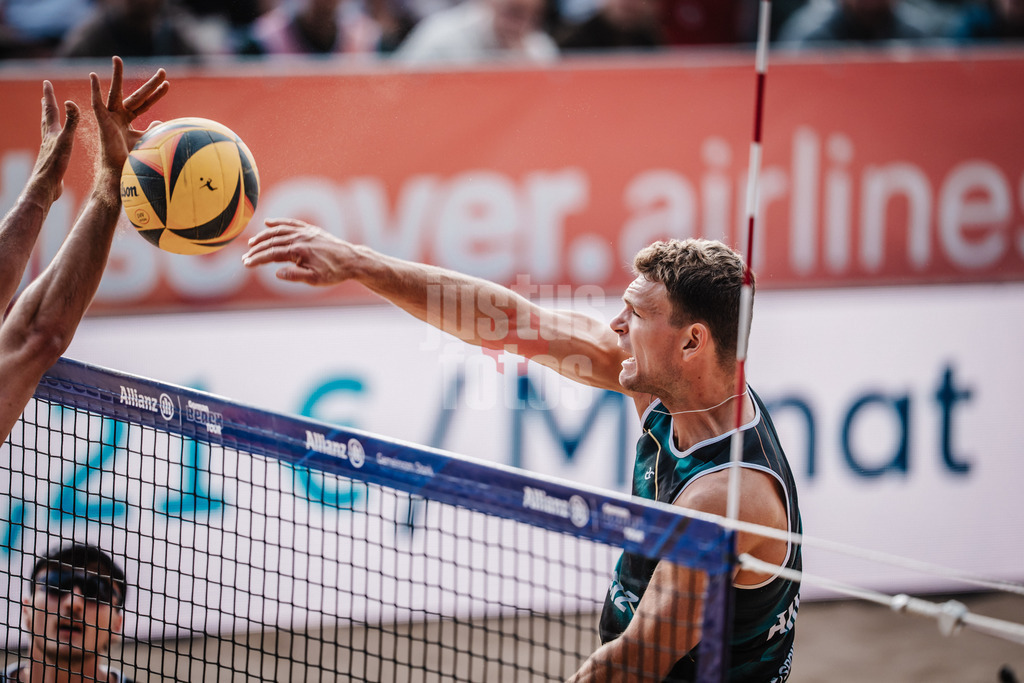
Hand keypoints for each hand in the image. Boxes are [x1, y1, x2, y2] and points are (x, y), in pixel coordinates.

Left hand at [25, 80, 79, 206]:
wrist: (45, 186)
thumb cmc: (55, 165)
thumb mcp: (66, 141)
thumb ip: (70, 123)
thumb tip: (70, 102)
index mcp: (51, 133)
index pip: (50, 110)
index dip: (49, 95)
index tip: (46, 82)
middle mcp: (47, 139)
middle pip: (46, 118)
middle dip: (46, 106)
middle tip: (45, 97)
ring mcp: (49, 149)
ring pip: (48, 131)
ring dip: (49, 121)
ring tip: (49, 118)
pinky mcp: (52, 160)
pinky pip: (53, 143)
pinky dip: (54, 138)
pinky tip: (56, 144)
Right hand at [90, 55, 169, 172]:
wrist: (118, 173)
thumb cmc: (130, 160)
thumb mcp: (145, 143)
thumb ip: (152, 132)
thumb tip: (161, 124)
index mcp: (128, 121)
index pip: (146, 104)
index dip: (156, 95)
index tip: (168, 85)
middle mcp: (119, 116)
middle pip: (137, 96)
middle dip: (150, 84)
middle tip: (163, 71)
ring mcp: (109, 117)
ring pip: (115, 92)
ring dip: (116, 75)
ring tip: (117, 59)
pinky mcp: (101, 122)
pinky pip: (96, 103)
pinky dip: (94, 90)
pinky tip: (92, 76)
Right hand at [242, 218, 355, 285]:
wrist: (352, 260)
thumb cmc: (334, 272)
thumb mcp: (314, 279)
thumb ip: (295, 276)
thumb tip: (276, 272)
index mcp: (298, 250)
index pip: (271, 254)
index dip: (257, 259)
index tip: (246, 264)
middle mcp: (300, 238)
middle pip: (272, 242)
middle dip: (257, 250)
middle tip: (245, 258)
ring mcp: (305, 232)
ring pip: (279, 231)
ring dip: (264, 236)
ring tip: (252, 243)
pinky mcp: (311, 230)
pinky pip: (291, 223)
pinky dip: (279, 222)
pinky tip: (268, 222)